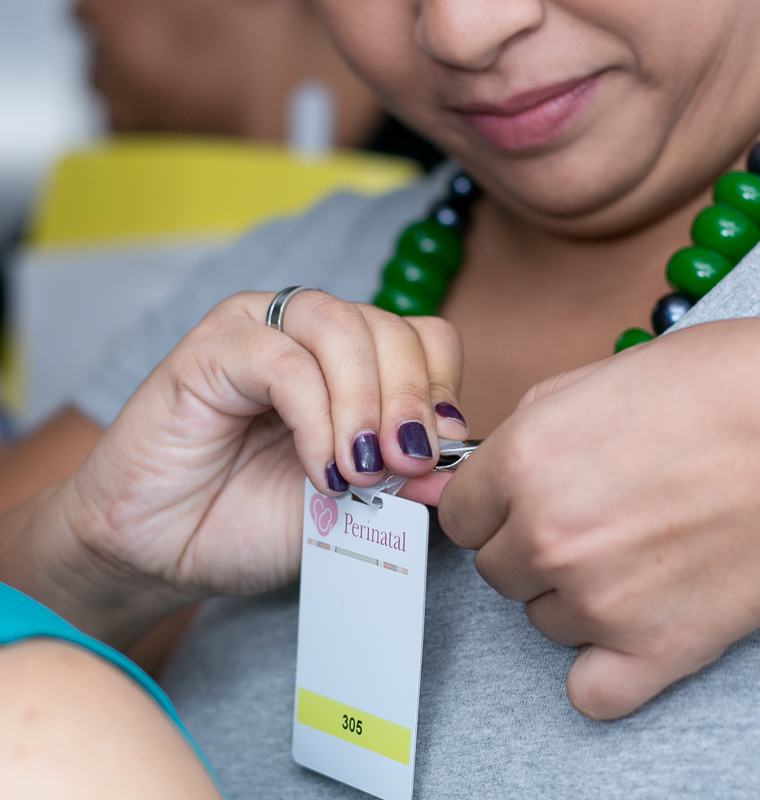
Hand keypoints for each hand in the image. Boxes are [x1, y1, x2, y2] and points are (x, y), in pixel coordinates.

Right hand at [47, 291, 465, 643]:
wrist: (166, 552)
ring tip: (362, 470)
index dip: (442, 387)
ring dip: (365, 405)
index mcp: (354, 359)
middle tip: (405, 465)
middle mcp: (310, 332)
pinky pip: (286, 363)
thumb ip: (406, 475)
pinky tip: (320, 470)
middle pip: (391, 327)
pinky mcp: (209, 350)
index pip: (424, 337)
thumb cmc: (257, 520)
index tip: (441, 450)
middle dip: (411, 400)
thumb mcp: (357, 501)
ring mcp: (259, 331)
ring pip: (342, 328)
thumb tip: (461, 459)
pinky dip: (316, 419)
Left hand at [438, 319, 759, 719]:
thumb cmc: (739, 386)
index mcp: (527, 457)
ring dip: (580, 597)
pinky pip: (591, 692)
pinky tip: (643, 624)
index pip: (461, 513)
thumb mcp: (610, 371)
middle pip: (499, 571)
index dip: (499, 503)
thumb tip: (490, 464)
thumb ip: (535, 424)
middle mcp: (549, 534)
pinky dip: (609, 668)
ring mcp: (600, 600)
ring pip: (546, 622)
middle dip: (538, 546)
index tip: (533, 500)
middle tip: (611, 515)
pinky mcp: (658, 650)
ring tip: (652, 550)